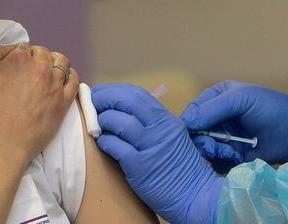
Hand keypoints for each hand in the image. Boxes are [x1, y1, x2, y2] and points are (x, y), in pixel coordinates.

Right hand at [0, 44, 78, 163]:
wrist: (1, 144)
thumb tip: (8, 48)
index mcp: (19, 58)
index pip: (22, 47)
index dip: (16, 56)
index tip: (11, 68)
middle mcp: (41, 68)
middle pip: (42, 53)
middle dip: (34, 58)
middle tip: (24, 73)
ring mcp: (55, 85)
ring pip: (61, 62)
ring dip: (52, 62)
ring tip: (44, 73)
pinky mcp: (64, 102)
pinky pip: (74, 80)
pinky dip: (69, 75)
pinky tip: (61, 80)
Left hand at [92, 84, 222, 223]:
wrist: (195, 196)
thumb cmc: (181, 167)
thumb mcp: (172, 137)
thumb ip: (153, 122)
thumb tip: (123, 109)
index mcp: (167, 119)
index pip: (137, 94)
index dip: (114, 90)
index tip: (101, 93)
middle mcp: (160, 129)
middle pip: (127, 101)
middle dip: (105, 98)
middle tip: (92, 103)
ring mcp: (150, 146)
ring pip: (120, 122)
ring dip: (103, 120)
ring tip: (97, 126)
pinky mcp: (140, 166)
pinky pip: (116, 147)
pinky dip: (105, 141)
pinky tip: (102, 142)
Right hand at [181, 81, 287, 172]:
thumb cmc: (272, 108)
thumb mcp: (240, 99)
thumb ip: (212, 109)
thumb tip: (185, 123)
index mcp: (217, 97)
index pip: (193, 111)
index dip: (189, 124)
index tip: (193, 134)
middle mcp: (218, 117)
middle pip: (195, 133)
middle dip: (204, 141)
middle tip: (216, 147)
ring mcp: (225, 137)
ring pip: (204, 149)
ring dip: (215, 152)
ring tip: (230, 152)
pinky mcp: (233, 155)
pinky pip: (216, 162)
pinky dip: (223, 162)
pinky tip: (237, 158)